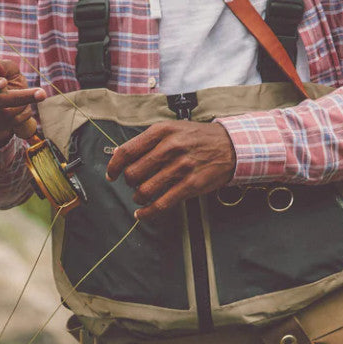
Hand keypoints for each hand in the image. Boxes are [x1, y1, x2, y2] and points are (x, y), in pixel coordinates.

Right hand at [0, 57, 45, 149]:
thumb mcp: (5, 69)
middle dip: (19, 97)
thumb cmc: (1, 79)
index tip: (4, 82)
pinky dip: (18, 117)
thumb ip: (2, 65)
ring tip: (31, 99)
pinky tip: (22, 110)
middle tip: (41, 94)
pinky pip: (3, 125)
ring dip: (22, 107)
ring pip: (1, 114)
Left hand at [105, 121, 235, 220]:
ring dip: (138, 197)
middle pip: (134, 173)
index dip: (114, 166)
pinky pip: (162, 204)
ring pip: (145, 190)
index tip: (112, 174)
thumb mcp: (172, 129)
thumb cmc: (198, 138)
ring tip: (141, 197)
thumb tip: (119, 154)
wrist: (231, 146)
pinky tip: (143, 214)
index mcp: (162, 132)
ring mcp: (181, 167)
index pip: (127, 151)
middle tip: (134, 184)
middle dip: (129, 182)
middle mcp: (170, 147)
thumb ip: (147, 141)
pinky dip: (148, 212)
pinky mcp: (191, 184)